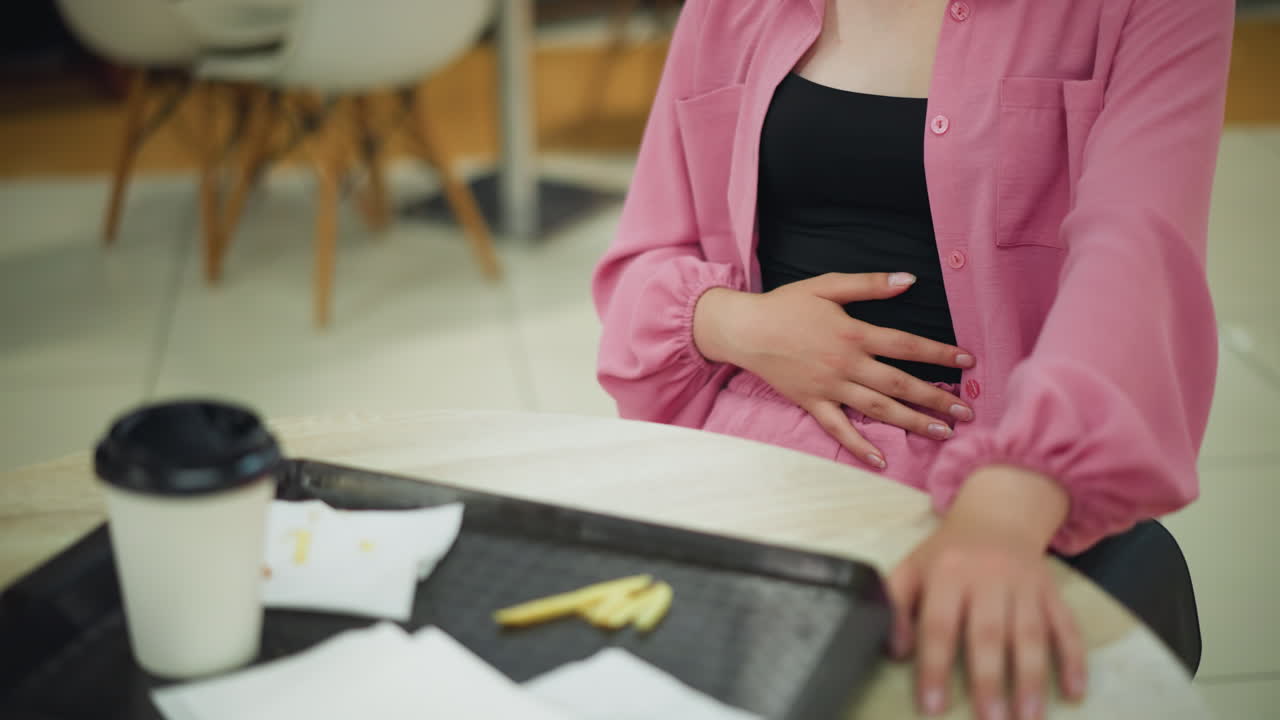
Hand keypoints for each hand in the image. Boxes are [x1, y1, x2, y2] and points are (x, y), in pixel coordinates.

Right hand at [692, 273, 975, 468]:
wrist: (745, 330)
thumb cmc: (786, 305)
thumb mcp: (827, 285)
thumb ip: (869, 285)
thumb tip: (909, 280)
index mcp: (853, 334)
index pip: (906, 345)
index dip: (939, 353)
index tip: (968, 362)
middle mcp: (846, 364)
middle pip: (899, 383)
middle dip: (936, 398)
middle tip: (966, 413)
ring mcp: (829, 387)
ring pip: (878, 409)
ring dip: (912, 422)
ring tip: (942, 433)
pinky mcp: (812, 403)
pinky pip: (839, 430)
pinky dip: (860, 447)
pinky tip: (882, 461)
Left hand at [887, 466, 1086, 719]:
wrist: (998, 516)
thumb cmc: (949, 553)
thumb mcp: (913, 568)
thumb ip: (896, 604)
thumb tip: (894, 650)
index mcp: (948, 574)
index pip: (939, 625)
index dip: (935, 667)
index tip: (934, 706)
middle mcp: (989, 578)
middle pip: (989, 633)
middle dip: (990, 679)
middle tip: (991, 719)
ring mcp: (1025, 585)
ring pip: (1030, 633)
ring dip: (1032, 677)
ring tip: (1030, 716)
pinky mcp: (1052, 592)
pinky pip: (1067, 626)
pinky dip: (1074, 659)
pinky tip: (1075, 691)